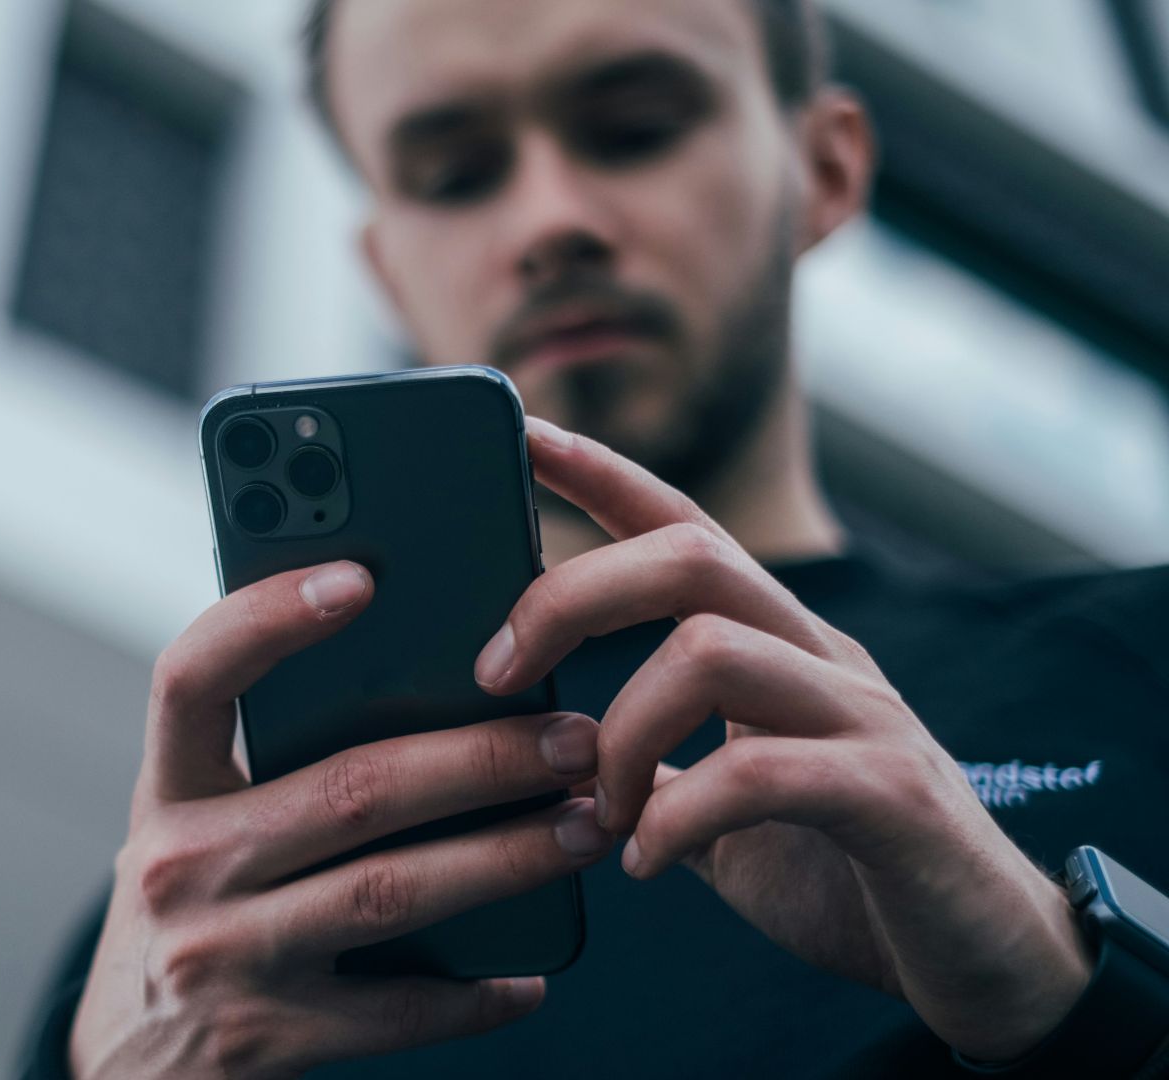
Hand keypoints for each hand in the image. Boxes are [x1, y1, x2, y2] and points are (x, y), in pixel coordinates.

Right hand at [69, 562, 613, 1077]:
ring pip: (388, 890)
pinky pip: (395, 1011)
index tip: (359, 575)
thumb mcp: (195, 829)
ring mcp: (220, 956)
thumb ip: (268, 766)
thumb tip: (429, 685)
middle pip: (348, 788)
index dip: (267, 618)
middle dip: (479, 756)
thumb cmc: (187, 916)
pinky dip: (473, 994)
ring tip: (584, 827)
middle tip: (571, 738)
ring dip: (504, 857)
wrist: (124, 1070)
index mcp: (166, 791)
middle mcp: (180, 865)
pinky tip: (530, 974)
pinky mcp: (265, 1038)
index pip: (192, 676)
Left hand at [472, 416, 1090, 1061]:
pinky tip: (647, 863)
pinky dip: (678, 817)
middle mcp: (824, 660)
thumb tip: (556, 753)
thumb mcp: (726, 814)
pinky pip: (760, 772)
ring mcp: (865, 719)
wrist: (993, 969)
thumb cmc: (851, 881)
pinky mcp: (894, 797)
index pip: (684, 528)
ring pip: (712, 649)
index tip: (522, 433)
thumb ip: (658, 770)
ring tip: (596, 812)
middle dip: (570, 596)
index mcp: (780, 650)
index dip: (603, 475)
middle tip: (494, 672)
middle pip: (689, 556)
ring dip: (620, 733)